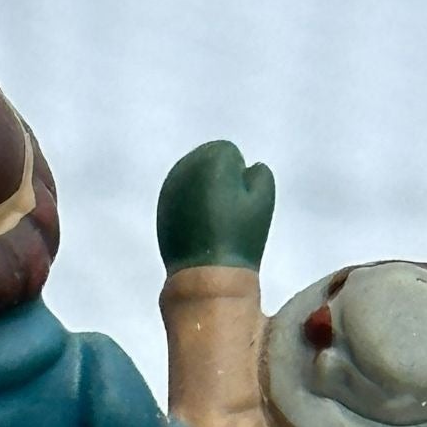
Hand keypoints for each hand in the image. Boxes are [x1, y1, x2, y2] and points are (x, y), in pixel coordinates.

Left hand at [157, 141, 274, 273]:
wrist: (208, 273)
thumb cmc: (240, 235)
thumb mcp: (264, 198)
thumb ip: (259, 171)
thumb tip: (247, 167)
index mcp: (211, 157)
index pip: (229, 152)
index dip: (239, 176)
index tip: (239, 200)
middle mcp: (186, 166)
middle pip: (208, 161)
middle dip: (218, 178)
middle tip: (227, 210)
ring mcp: (171, 187)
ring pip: (193, 178)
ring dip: (203, 190)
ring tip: (213, 219)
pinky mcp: (163, 206)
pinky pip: (182, 196)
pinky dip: (190, 204)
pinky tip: (200, 226)